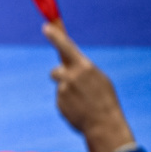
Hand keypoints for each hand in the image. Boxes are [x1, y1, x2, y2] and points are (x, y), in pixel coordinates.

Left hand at [44, 22, 134, 151]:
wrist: (104, 124)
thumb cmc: (105, 100)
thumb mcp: (99, 79)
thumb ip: (82, 70)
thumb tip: (67, 65)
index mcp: (84, 67)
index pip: (66, 47)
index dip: (55, 36)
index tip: (45, 27)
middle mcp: (71, 76)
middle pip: (56, 71)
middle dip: (61, 76)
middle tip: (72, 83)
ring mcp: (63, 90)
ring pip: (60, 87)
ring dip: (67, 92)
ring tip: (83, 101)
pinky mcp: (59, 102)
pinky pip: (60, 99)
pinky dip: (68, 103)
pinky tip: (79, 109)